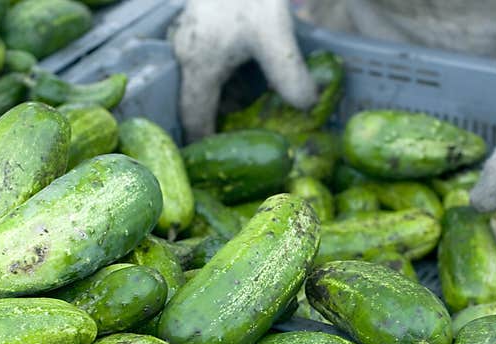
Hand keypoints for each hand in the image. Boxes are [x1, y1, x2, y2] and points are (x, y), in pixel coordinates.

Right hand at [170, 0, 317, 141]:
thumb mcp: (274, 33)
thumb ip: (289, 74)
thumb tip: (307, 107)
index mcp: (199, 66)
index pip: (194, 119)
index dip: (204, 145)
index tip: (215, 166)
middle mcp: (188, 55)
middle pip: (199, 101)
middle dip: (219, 123)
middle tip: (241, 143)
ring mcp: (192, 37)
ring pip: (206, 81)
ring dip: (225, 100)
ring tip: (250, 117)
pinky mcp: (203, 25)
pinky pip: (212, 63)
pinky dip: (228, 78)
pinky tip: (251, 80)